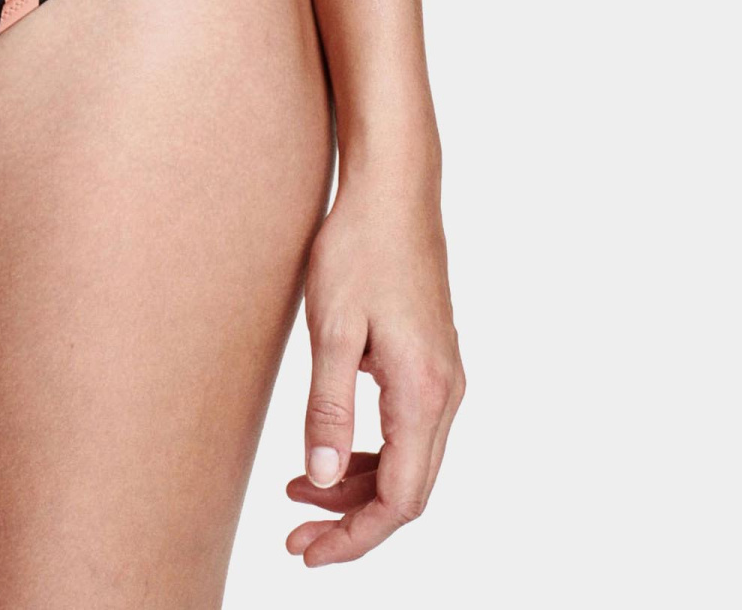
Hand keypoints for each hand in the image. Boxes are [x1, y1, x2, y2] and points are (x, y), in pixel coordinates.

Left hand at [286, 171, 463, 566]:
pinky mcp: (432, 360)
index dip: (354, 537)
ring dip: (357, 486)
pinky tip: (329, 445)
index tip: (308, 552)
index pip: (399, 499)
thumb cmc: (359, 248)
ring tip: (297, 490)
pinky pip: (408, 430)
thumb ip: (327, 407)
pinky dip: (370, 451)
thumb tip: (320, 481)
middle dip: (353, 522)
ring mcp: (444, 376)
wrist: (394, 188)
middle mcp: (445, 392)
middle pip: (408, 490)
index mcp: (422, 392)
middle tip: (296, 537)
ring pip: (409, 461)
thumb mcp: (331, 328)